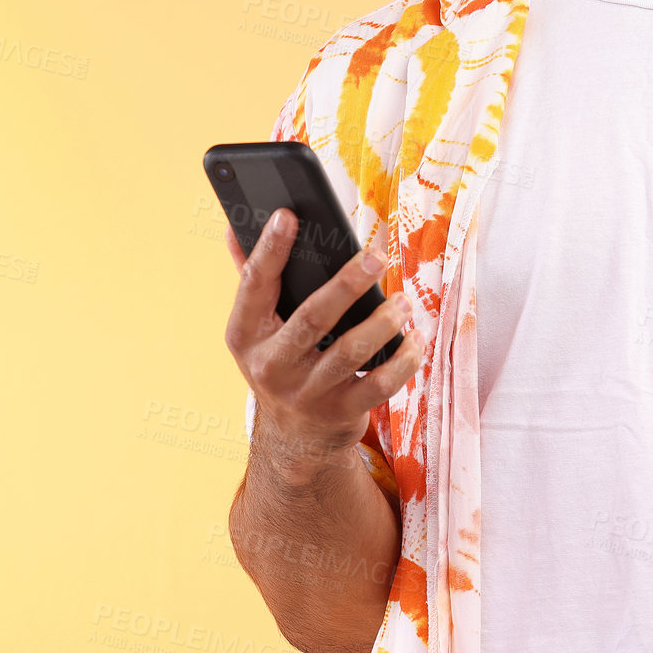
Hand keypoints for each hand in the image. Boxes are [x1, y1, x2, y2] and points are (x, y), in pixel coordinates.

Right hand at [223, 209, 421, 470]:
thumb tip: (236, 223)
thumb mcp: (258, 327)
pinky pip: (379, 384)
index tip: (288, 214)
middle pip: (312, 318)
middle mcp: (271, 365)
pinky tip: (416, 338)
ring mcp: (307, 392)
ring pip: (350, 352)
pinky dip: (403, 359)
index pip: (254, 285)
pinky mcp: (341, 412)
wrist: (294, 438)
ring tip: (403, 301)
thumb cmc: (282, 359)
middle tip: (377, 257)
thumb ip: (253, 277)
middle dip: (347, 284)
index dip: (269, 249)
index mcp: (246, 335)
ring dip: (383, 323)